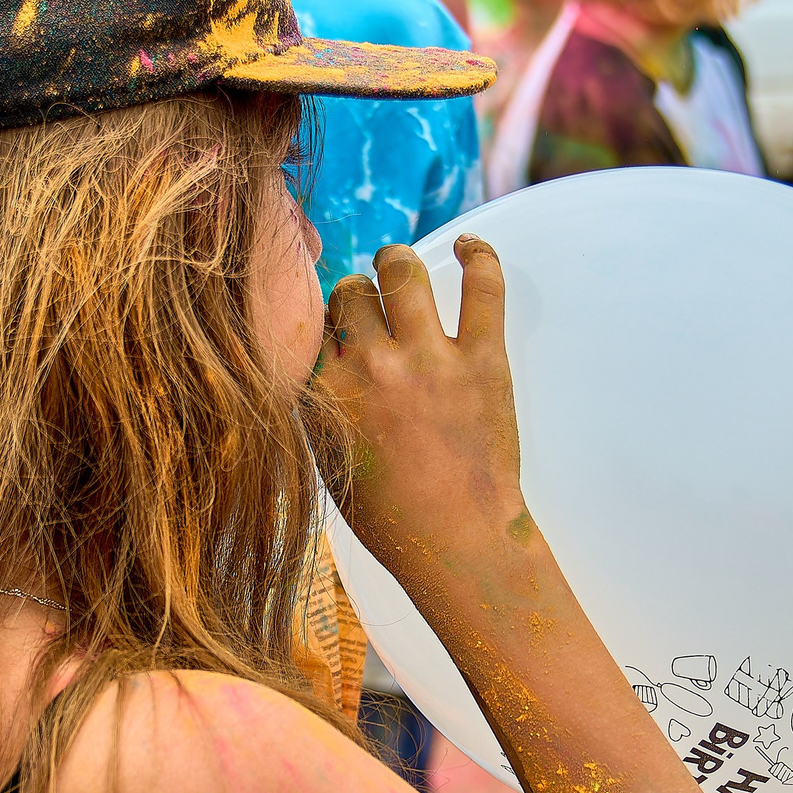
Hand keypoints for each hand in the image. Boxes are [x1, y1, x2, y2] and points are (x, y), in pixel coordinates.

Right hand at [315, 238, 523, 575]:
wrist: (458, 544)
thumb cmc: (391, 517)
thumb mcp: (327, 462)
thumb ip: (318, 407)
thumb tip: (316, 358)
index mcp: (325, 394)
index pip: (309, 326)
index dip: (320, 326)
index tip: (331, 332)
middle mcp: (372, 367)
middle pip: (350, 293)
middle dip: (356, 296)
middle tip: (369, 310)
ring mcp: (429, 360)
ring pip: (402, 272)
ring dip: (396, 264)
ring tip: (399, 269)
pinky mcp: (483, 361)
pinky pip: (483, 288)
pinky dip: (479, 257)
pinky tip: (470, 248)